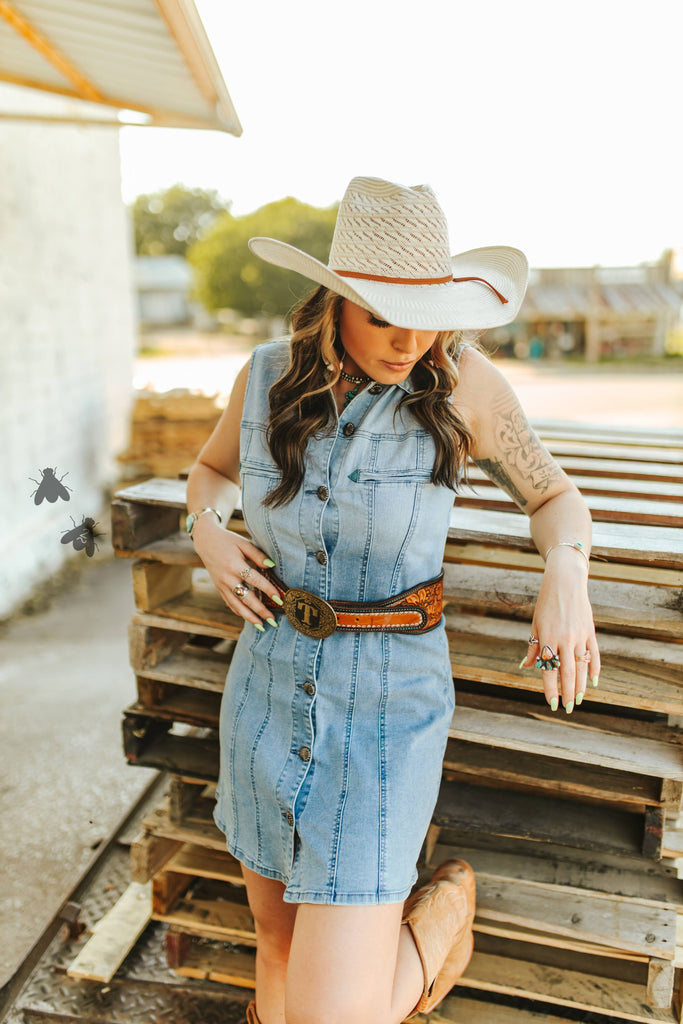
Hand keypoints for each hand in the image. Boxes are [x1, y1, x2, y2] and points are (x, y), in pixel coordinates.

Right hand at [191, 517, 281, 631]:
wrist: (205, 541)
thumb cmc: (228, 541)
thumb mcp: (244, 543)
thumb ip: (258, 555)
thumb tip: (272, 566)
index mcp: (235, 565)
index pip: (255, 580)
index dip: (268, 590)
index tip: (280, 599)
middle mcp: (227, 578)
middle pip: (246, 598)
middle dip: (260, 611)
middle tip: (273, 620)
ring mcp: (221, 585)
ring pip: (236, 605)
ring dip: (249, 617)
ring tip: (262, 626)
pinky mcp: (219, 588)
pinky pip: (229, 603)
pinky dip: (239, 612)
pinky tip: (248, 618)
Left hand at [518, 548, 599, 712]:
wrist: (565, 582)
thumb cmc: (546, 604)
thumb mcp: (536, 624)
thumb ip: (533, 647)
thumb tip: (526, 666)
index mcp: (548, 638)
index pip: (549, 670)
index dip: (550, 689)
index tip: (551, 704)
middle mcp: (564, 639)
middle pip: (567, 673)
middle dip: (568, 693)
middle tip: (567, 709)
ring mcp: (580, 636)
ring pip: (582, 667)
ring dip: (580, 686)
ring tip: (578, 700)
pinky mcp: (590, 631)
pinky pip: (595, 655)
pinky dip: (595, 670)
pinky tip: (593, 682)